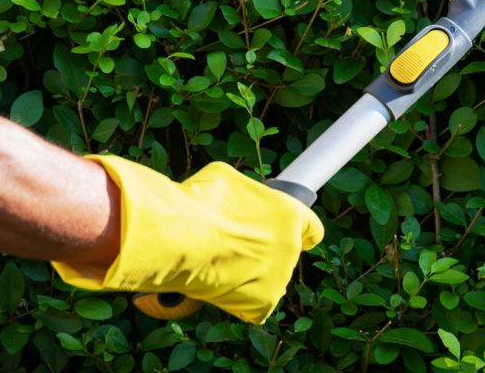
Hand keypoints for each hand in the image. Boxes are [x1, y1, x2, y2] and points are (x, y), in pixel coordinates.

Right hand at [52, 158, 323, 323]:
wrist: (173, 237)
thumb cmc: (189, 203)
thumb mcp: (216, 183)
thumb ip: (232, 192)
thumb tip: (224, 184)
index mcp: (290, 216)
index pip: (311, 226)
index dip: (295, 224)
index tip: (290, 224)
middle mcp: (293, 248)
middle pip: (281, 252)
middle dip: (254, 247)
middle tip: (222, 240)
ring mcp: (277, 277)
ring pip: (260, 277)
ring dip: (238, 270)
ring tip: (209, 257)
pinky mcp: (258, 302)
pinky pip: (247, 299)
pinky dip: (227, 292)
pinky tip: (206, 279)